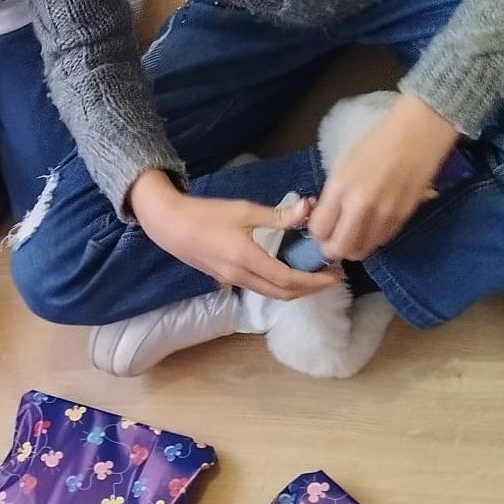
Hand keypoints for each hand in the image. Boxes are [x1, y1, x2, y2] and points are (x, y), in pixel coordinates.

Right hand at [129, 172, 340, 300]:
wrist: (169, 225)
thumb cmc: (205, 214)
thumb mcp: (243, 210)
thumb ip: (277, 215)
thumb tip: (308, 209)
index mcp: (247, 259)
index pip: (289, 280)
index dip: (315, 281)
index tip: (335, 274)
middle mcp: (241, 276)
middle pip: (283, 294)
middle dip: (310, 290)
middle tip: (331, 278)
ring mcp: (232, 280)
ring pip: (271, 294)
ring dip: (295, 290)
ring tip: (314, 276)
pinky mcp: (227, 279)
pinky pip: (260, 288)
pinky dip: (279, 285)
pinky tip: (287, 272)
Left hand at [312, 94, 459, 260]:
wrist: (419, 132)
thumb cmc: (377, 141)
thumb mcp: (343, 164)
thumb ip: (332, 194)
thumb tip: (323, 216)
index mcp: (341, 187)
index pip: (319, 230)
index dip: (317, 233)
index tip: (321, 227)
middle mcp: (361, 206)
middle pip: (339, 249)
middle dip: (332, 249)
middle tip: (334, 239)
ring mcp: (384, 215)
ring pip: (362, 251)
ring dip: (354, 247)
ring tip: (354, 233)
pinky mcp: (404, 218)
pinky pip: (382, 241)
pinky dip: (374, 239)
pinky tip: (373, 225)